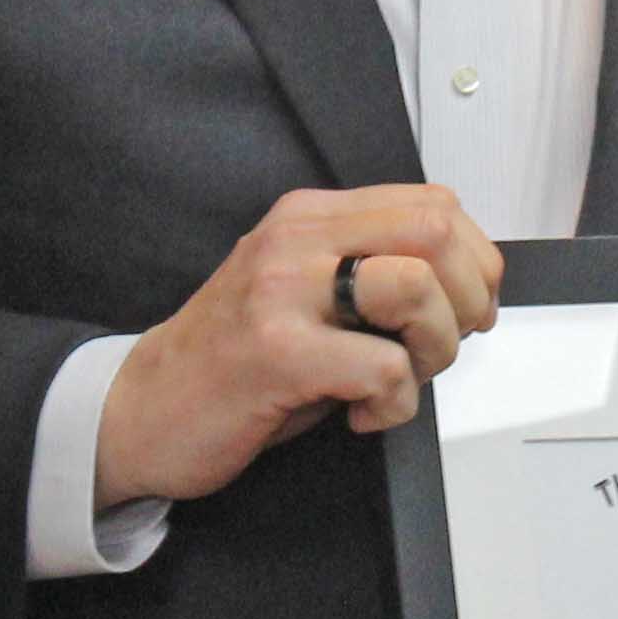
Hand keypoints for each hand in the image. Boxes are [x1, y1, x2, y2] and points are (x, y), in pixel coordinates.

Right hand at [94, 185, 500, 504]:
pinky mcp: (276, 352)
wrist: (143, 410)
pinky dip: (393, 404)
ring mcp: (283, 292)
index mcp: (309, 217)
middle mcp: (296, 239)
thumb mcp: (304, 294)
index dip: (475, 261)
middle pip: (436, 232)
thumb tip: (464, 287)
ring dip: (434, 350)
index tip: (466, 309)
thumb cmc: (234, 362)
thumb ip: (370, 271)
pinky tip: (360, 414)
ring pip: (417, 288)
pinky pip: (383, 367)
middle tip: (439, 348)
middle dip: (467, 300)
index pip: (434, 204)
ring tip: (396, 380)